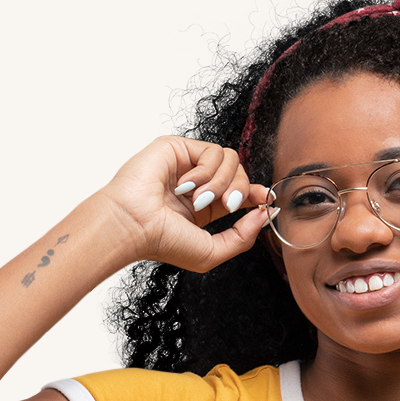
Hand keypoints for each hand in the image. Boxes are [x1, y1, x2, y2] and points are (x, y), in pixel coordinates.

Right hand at [98, 136, 270, 271]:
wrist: (134, 225)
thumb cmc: (163, 242)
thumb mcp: (212, 252)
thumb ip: (243, 238)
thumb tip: (263, 214)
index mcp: (205, 207)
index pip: (240, 192)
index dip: (256, 194)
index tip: (265, 200)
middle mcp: (198, 184)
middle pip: (240, 174)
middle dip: (240, 191)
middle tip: (226, 205)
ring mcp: (188, 165)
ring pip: (231, 160)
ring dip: (220, 183)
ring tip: (198, 200)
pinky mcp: (179, 148)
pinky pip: (213, 151)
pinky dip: (206, 172)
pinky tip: (187, 186)